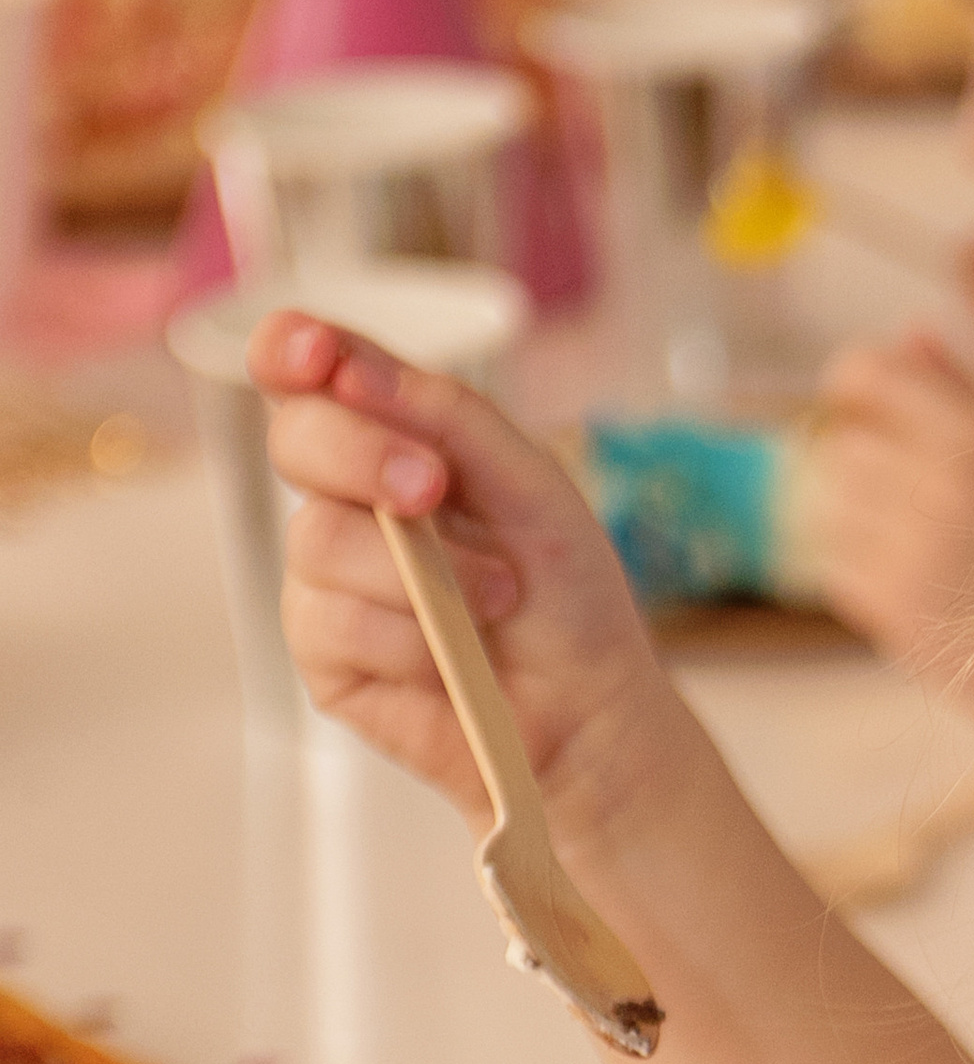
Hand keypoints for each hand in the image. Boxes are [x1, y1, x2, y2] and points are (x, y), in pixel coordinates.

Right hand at [250, 311, 696, 862]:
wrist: (589, 711)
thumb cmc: (566, 598)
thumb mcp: (532, 485)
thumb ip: (450, 416)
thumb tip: (353, 368)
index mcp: (392, 441)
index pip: (311, 377)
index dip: (293, 352)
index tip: (315, 354)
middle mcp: (347, 502)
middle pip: (296, 440)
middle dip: (360, 455)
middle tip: (430, 487)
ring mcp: (327, 579)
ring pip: (316, 539)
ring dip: (414, 571)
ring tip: (496, 598)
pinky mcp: (324, 655)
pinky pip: (331, 623)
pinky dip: (403, 637)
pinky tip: (452, 658)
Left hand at [805, 326, 973, 674]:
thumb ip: (973, 384)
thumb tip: (912, 334)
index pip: (865, 373)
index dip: (854, 385)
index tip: (860, 408)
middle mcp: (938, 483)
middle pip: (840, 446)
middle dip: (864, 470)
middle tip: (902, 500)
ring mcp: (911, 548)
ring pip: (827, 508)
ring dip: (856, 521)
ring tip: (905, 543)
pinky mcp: (894, 608)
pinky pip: (836, 568)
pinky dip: (860, 574)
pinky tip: (911, 584)